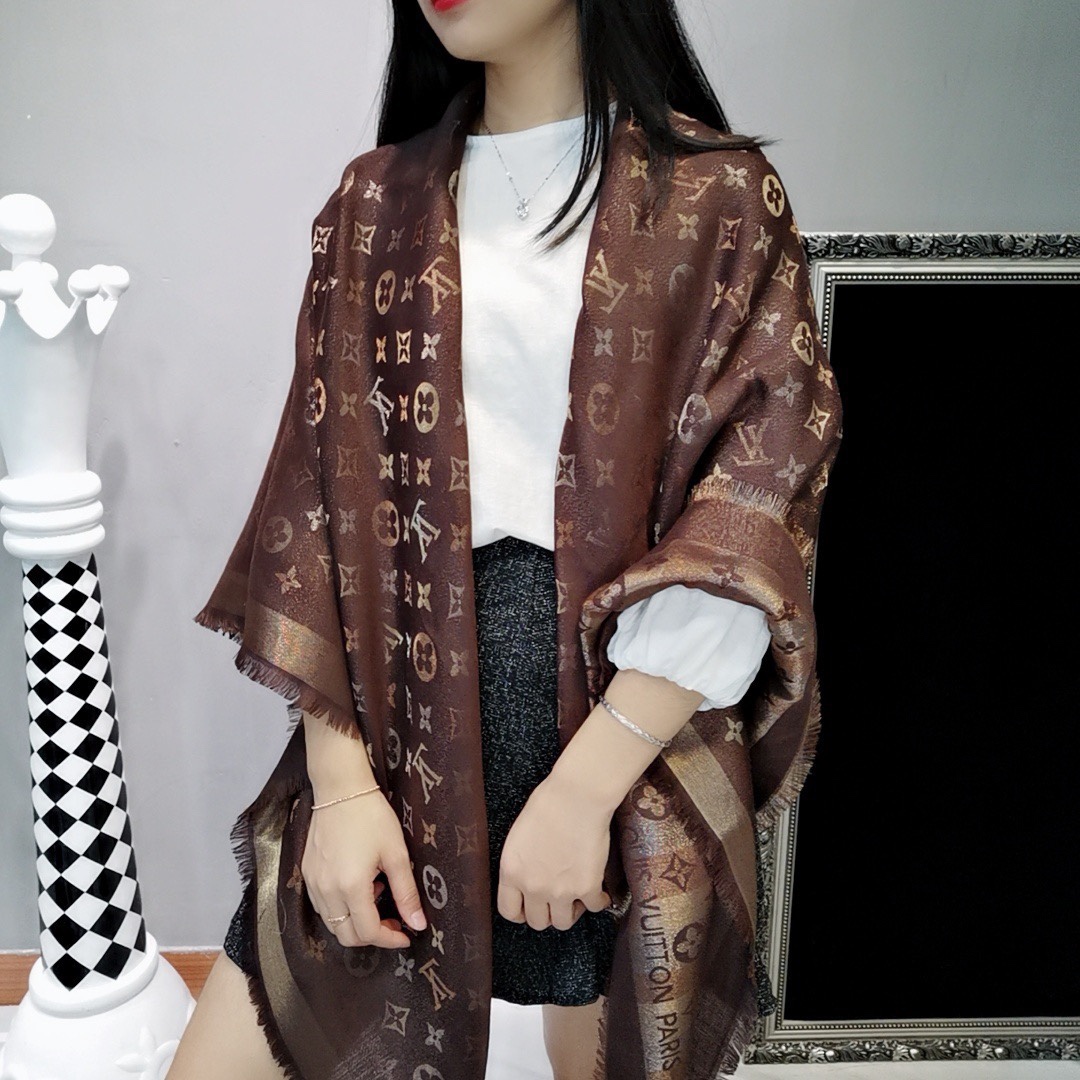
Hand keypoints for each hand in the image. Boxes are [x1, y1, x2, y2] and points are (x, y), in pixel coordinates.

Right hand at [301, 789, 427, 949]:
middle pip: (346, 936)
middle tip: (393, 921)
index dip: (389, 939)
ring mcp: (313, 883)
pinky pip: (322, 905)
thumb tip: (417, 924)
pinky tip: (359, 885)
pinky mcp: (307, 873)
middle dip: (372, 935)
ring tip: (377, 894)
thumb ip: (406, 893)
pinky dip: (341, 907)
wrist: (341, 789)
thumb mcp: (396, 854)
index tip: (406, 934)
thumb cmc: (372, 816)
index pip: (368, 932)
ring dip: (356, 922)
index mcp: (351, 887)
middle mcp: (326, 891)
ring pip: (332, 923)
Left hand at [497, 773, 611, 930]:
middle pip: (537, 921)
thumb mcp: (520, 836)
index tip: (529, 908)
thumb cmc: (548, 805)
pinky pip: (594, 907)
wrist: (576, 797)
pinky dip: (598, 901)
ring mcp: (560, 890)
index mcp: (511, 871)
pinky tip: (600, 893)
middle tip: (555, 901)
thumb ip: (521, 862)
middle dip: (546, 913)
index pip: (508, 910)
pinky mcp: (587, 887)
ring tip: (577, 898)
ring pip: (563, 922)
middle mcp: (533, 886)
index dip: (520, 913)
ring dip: (570, 911)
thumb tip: (529, 875)